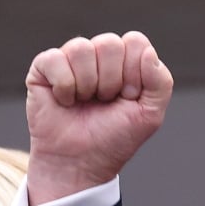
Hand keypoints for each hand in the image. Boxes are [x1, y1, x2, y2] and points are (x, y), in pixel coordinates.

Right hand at [24, 30, 173, 202]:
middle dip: (111, 81)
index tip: (128, 97)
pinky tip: (65, 101)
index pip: (135, 42)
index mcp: (125, 61)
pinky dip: (64, 87)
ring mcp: (70, 59)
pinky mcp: (44, 68)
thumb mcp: (150, 115)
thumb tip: (148, 52)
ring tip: (85, 102)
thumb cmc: (114, 139)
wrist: (80, 163)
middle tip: (104, 102)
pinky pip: (55, 60)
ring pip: (81, 48)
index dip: (134, 73)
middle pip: (109, 43)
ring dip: (87, 84)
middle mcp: (98, 55)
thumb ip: (160, 82)